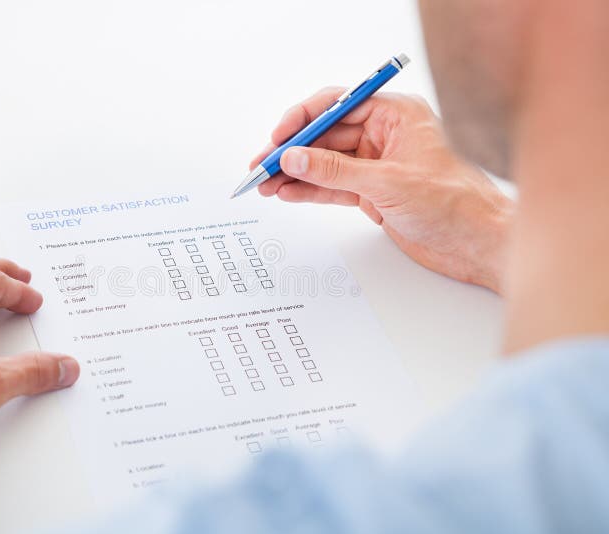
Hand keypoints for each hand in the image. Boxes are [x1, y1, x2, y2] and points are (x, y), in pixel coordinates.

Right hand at [253, 89, 512, 292]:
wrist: (478, 244)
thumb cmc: (455, 203)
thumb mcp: (387, 183)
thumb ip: (335, 170)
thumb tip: (295, 157)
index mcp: (396, 115)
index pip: (338, 106)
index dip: (303, 121)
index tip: (279, 139)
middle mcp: (385, 136)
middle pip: (326, 137)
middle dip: (292, 152)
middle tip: (261, 166)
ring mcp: (378, 165)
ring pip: (326, 164)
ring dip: (295, 174)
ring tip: (265, 184)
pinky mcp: (374, 193)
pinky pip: (333, 187)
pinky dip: (310, 191)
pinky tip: (288, 193)